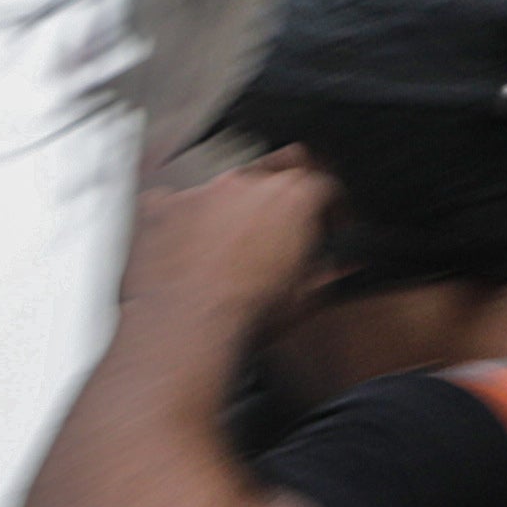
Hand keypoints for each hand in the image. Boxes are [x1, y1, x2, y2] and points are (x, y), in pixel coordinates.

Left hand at [118, 146, 337, 328]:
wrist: (188, 328)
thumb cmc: (248, 314)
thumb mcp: (310, 294)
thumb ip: (331, 267)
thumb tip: (341, 263)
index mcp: (295, 195)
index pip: (323, 186)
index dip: (329, 209)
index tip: (326, 225)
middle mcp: (249, 181)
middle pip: (273, 177)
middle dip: (280, 201)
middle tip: (277, 232)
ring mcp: (203, 191)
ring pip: (224, 189)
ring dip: (231, 211)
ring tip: (229, 248)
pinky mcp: (165, 207)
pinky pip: (176, 204)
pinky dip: (184, 221)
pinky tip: (187, 247)